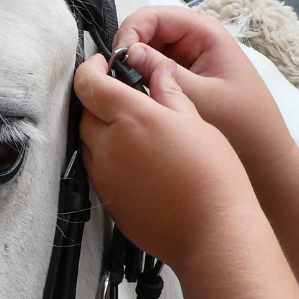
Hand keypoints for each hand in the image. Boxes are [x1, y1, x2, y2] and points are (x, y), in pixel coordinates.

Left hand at [75, 52, 260, 272]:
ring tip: (137, 135)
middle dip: (101, 101)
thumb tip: (157, 71)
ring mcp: (105, 177)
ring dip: (103, 132)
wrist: (212, 233)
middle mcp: (109, 146)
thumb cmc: (213, 178)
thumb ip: (169, 94)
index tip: (103, 65)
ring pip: (89, 143)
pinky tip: (139, 164)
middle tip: (128, 100)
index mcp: (131, 117)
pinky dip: (109, 159)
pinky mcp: (108, 201)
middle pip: (86, 113)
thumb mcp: (197, 123)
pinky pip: (98, 171)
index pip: (88, 83)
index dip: (91, 68)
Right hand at [114, 7, 298, 185]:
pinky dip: (143, 80)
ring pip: (148, 52)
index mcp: (205, 32)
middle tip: (117, 80)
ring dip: (134, 68)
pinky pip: (155, 70)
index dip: (130, 33)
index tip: (117, 62)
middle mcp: (196, 39)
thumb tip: (126, 54)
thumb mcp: (200, 97)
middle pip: (147, 31)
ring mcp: (190, 58)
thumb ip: (161, 73)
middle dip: (129, 52)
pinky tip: (139, 99)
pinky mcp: (186, 77)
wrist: (265, 154)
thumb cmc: (243, 124)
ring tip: (127, 92)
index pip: (153, 16)